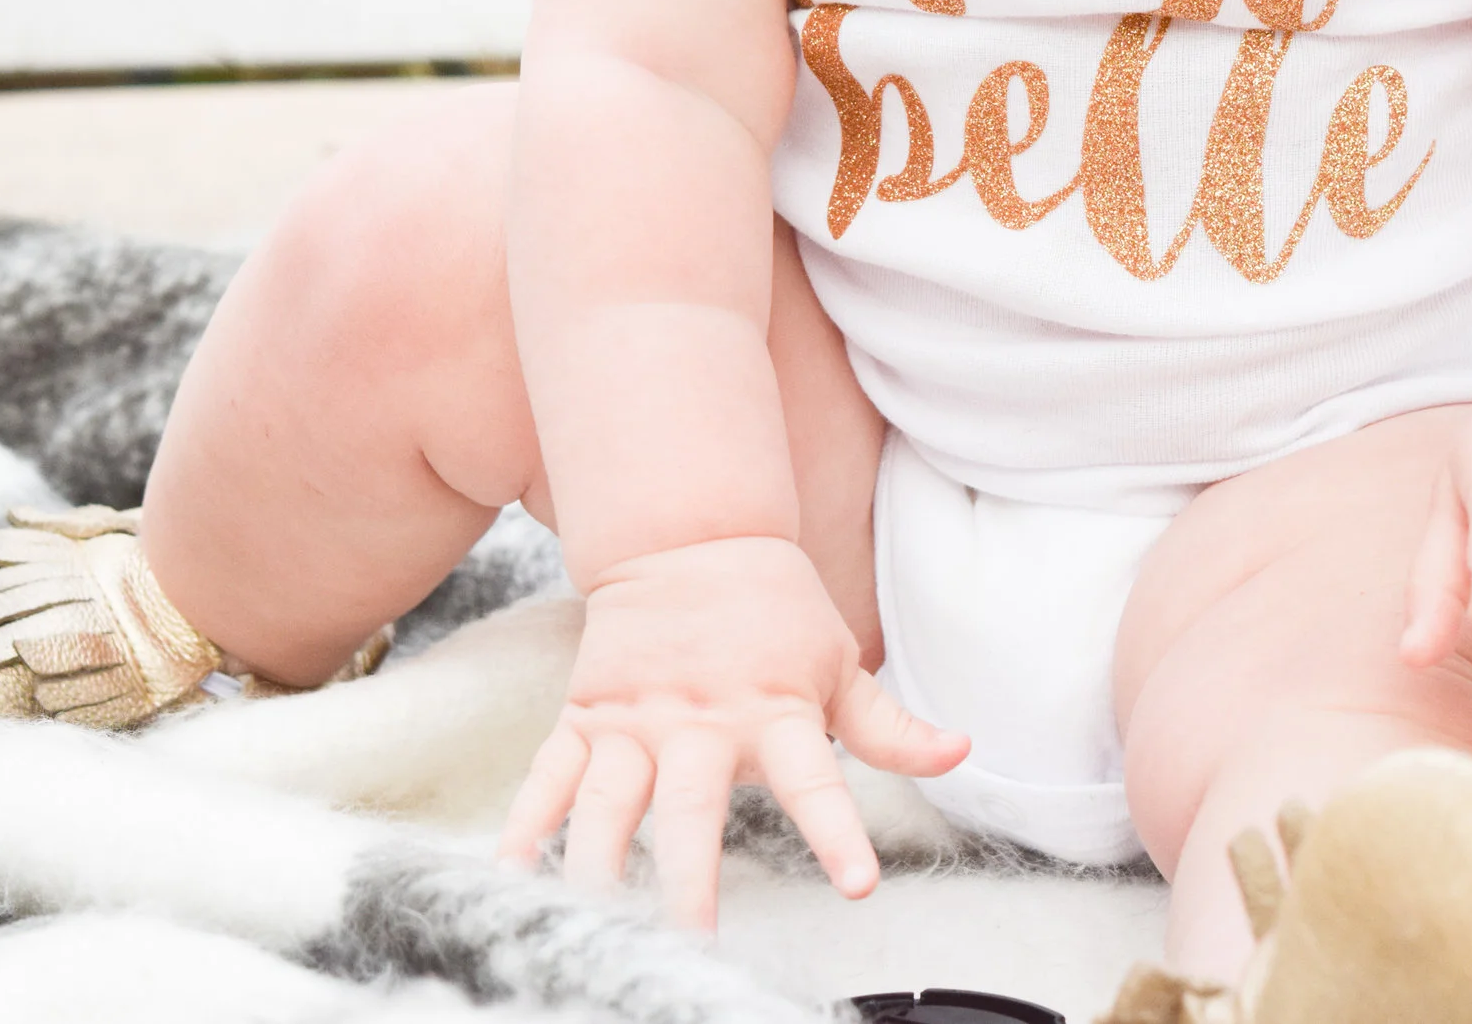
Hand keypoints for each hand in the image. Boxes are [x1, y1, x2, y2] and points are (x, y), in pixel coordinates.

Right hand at [497, 535, 966, 928]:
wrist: (690, 536)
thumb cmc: (775, 608)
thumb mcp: (841, 662)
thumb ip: (890, 726)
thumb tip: (960, 752)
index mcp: (772, 713)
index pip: (814, 781)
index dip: (835, 832)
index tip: (856, 884)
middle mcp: (698, 722)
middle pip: (689, 807)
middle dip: (688, 874)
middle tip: (690, 934)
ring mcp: (634, 722)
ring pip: (608, 801)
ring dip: (598, 862)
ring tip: (591, 916)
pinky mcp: (586, 718)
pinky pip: (549, 777)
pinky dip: (527, 825)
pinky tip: (511, 872)